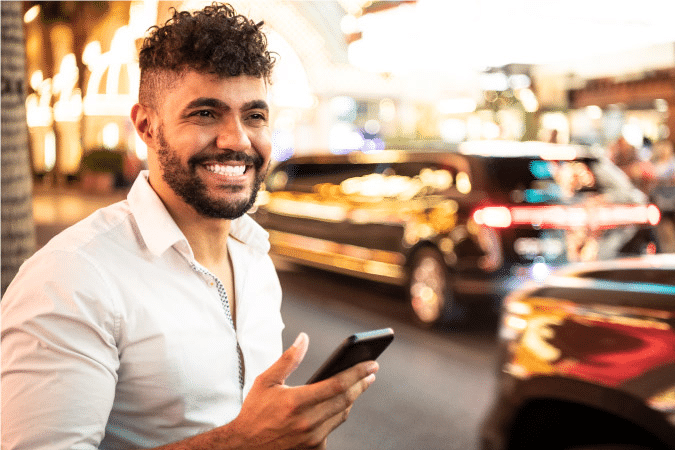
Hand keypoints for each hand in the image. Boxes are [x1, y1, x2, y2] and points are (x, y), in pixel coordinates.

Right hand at [227, 332, 377, 449]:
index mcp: (296, 401)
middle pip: (346, 399)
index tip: (371, 364)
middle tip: (371, 372)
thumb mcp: (266, 381)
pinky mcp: (313, 449)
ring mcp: (312, 438)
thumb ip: (288, 359)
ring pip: (342, 414)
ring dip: (352, 398)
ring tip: (358, 384)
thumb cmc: (254, 411)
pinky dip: (337, 415)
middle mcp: (307, 422)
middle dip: (361, 383)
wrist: (244, 446)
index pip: (337, 384)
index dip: (358, 372)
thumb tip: (303, 338)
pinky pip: (333, 428)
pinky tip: (337, 404)